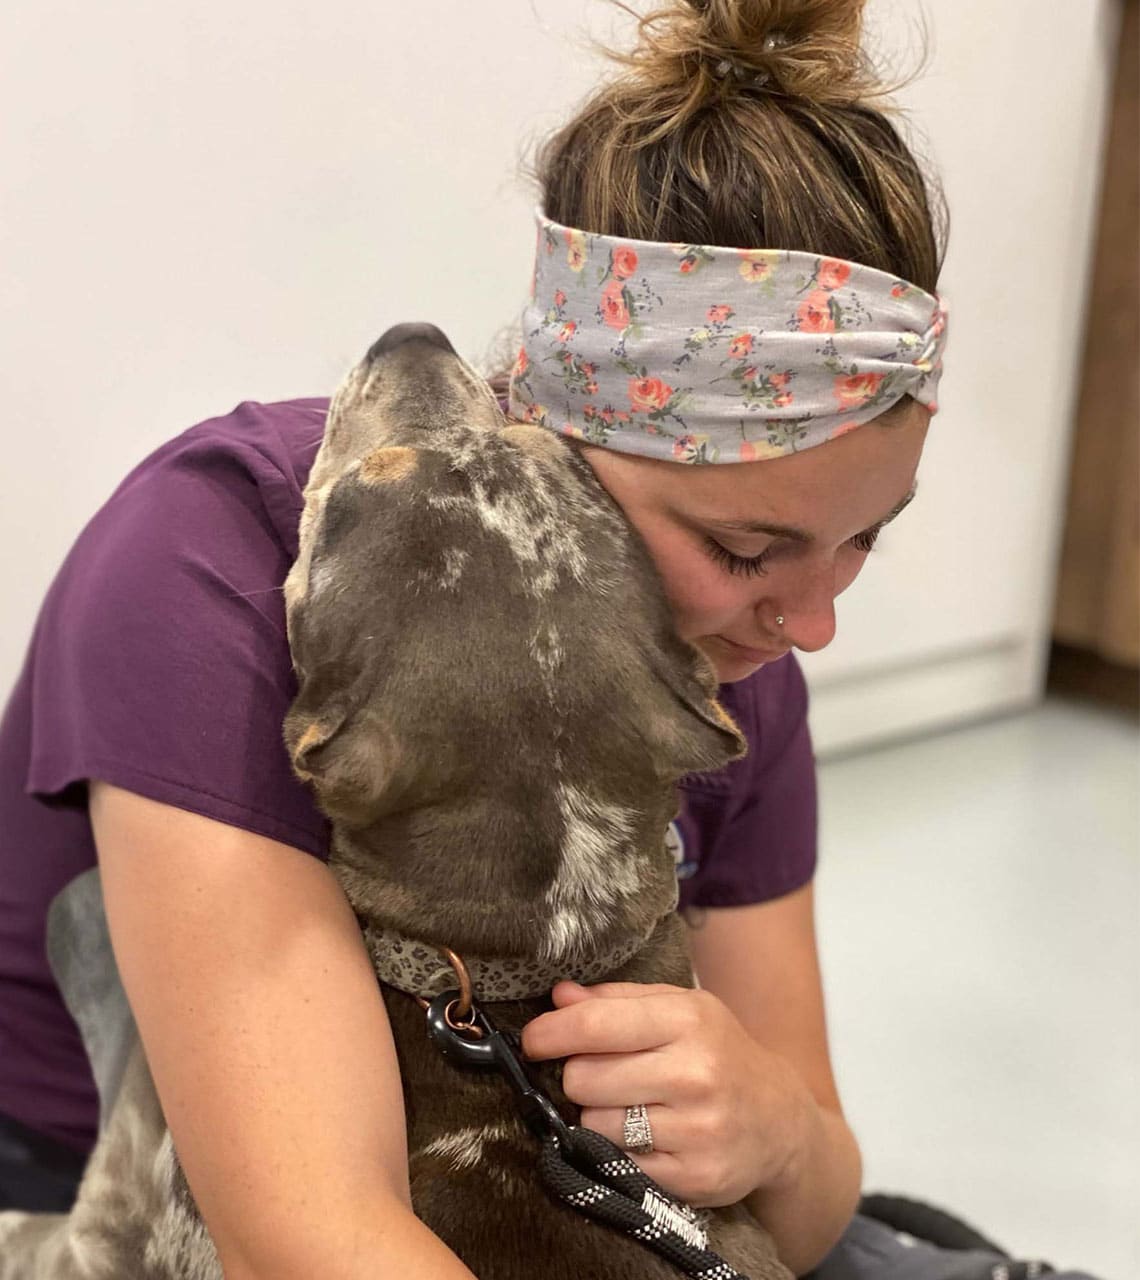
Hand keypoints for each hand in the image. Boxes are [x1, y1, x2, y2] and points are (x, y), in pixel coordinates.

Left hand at [520, 980, 814, 1207]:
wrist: (779, 1120)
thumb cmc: (717, 1053)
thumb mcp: (680, 1009)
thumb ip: (618, 1000)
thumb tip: (559, 997)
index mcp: (689, 1019)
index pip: (596, 1024)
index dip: (551, 1033)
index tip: (532, 1040)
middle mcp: (695, 1073)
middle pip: (584, 1078)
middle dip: (580, 1077)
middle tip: (600, 1077)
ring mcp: (698, 1129)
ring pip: (594, 1125)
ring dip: (596, 1117)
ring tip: (628, 1107)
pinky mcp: (694, 1177)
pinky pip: (618, 1164)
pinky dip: (618, 1152)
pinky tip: (645, 1137)